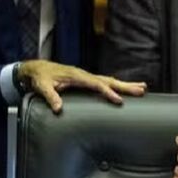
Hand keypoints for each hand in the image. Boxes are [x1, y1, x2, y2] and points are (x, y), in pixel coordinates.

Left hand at [18, 60, 145, 113]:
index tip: (119, 100)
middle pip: (109, 80)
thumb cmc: (39, 78)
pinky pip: (104, 83)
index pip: (96, 85)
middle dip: (126, 86)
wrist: (35, 69)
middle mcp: (84, 75)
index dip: (108, 92)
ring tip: (142, 88)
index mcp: (77, 76)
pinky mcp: (85, 80)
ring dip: (125, 85)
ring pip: (109, 80)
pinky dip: (116, 85)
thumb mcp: (42, 87)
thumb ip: (51, 97)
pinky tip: (124, 89)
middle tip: (142, 90)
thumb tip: (58, 109)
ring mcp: (86, 77)